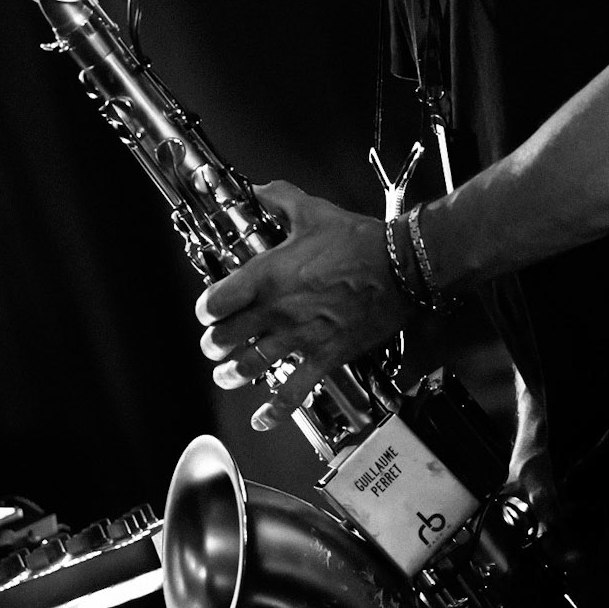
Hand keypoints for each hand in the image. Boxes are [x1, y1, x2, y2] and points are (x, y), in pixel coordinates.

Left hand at [194, 181, 410, 430]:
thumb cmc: (360, 241)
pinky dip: (273, 411)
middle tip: (215, 342)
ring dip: (231, 373)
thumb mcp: (313, 211)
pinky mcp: (325, 357)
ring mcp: (299, 337)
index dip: (205, 309)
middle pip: (224, 339)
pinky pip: (293, 392)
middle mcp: (277, 310)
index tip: (207, 309)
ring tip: (226, 373)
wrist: (403, 267)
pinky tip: (262, 418)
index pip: (216, 301)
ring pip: (249, 367)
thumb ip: (278, 199)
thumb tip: (256, 189)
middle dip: (213, 343)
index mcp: (268, 274)